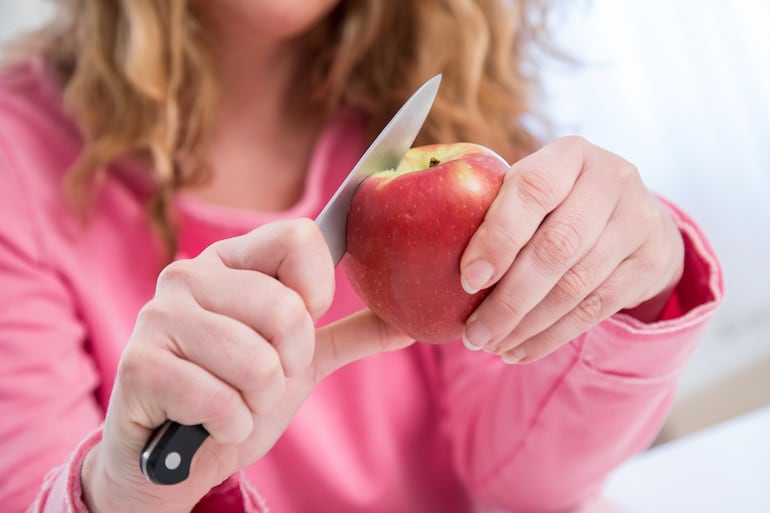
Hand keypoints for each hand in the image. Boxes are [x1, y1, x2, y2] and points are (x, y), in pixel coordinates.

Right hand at [81, 219, 412, 512]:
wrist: (176, 455)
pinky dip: (230, 425)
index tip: (301, 323)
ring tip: (232, 399)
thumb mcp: (299, 361)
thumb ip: (348, 334)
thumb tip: (411, 324)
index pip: (300, 237)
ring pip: (258, 362)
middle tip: (262, 376)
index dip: (316, 290)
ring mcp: (158, 317)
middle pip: (287, 309)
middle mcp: (189, 275)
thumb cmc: (235, 393)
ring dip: (259, 400)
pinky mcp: (139, 365)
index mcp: (229, 260)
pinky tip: (209, 423)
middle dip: (290, 363)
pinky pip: (222, 401)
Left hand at [459, 136, 683, 363]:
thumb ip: (494, 207)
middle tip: (471, 334)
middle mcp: (611, 181)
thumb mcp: (533, 188)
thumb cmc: (558, 203)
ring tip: (489, 345)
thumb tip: (420, 253)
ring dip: (526, 325)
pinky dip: (551, 337)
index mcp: (570, 155)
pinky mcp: (649, 263)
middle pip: (556, 248)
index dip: (498, 237)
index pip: (532, 191)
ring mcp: (638, 222)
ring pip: (576, 287)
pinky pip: (595, 311)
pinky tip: (518, 351)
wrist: (635, 214)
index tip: (467, 279)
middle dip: (508, 299)